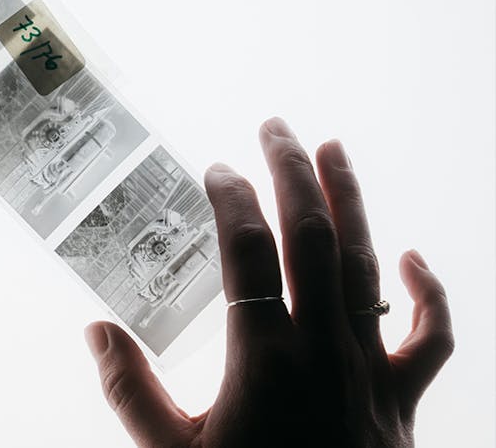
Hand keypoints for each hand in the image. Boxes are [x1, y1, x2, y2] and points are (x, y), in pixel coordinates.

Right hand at [85, 118, 453, 447]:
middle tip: (274, 126)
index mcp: (262, 360)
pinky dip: (427, 294)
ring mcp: (369, 373)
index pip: (247, 250)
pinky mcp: (403, 401)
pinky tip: (410, 257)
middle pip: (312, 237)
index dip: (230, 197)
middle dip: (292, 173)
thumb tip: (96, 332)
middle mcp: (322, 352)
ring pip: (368, 267)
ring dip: (351, 202)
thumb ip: (131, 393)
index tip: (214, 168)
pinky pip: (430, 338)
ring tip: (333, 150)